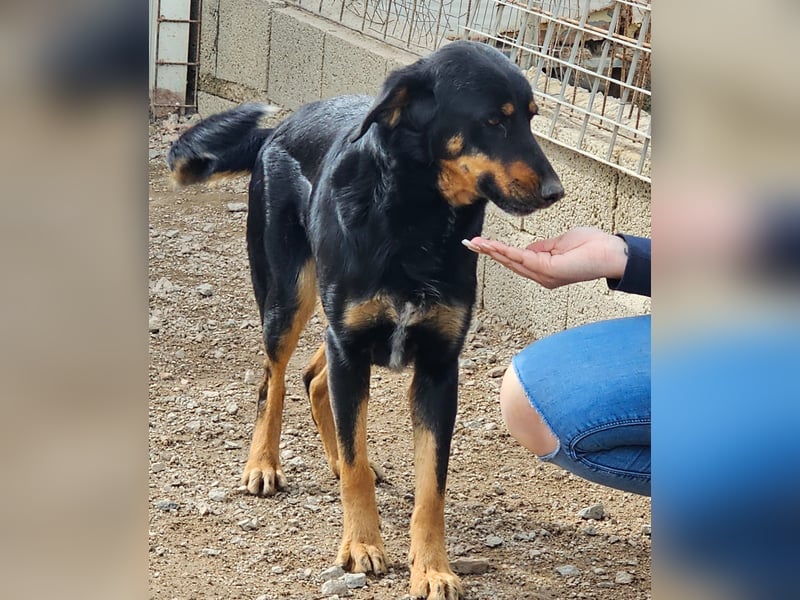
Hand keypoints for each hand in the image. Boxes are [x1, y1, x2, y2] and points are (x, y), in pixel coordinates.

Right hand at [464, 227, 628, 288]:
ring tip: (476, 243)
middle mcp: (542, 276)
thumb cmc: (593, 246)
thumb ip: (543, 247)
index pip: (515, 260)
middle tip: (469, 243)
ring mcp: (545, 275)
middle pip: (509, 263)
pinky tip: (494, 246)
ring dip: (492, 251)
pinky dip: (507, 252)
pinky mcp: (549, 270)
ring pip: (512, 262)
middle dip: (488, 252)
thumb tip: (527, 249)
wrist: (612, 252)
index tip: (480, 243)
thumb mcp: (561, 243)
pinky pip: (523, 259)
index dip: (497, 251)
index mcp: (543, 269)